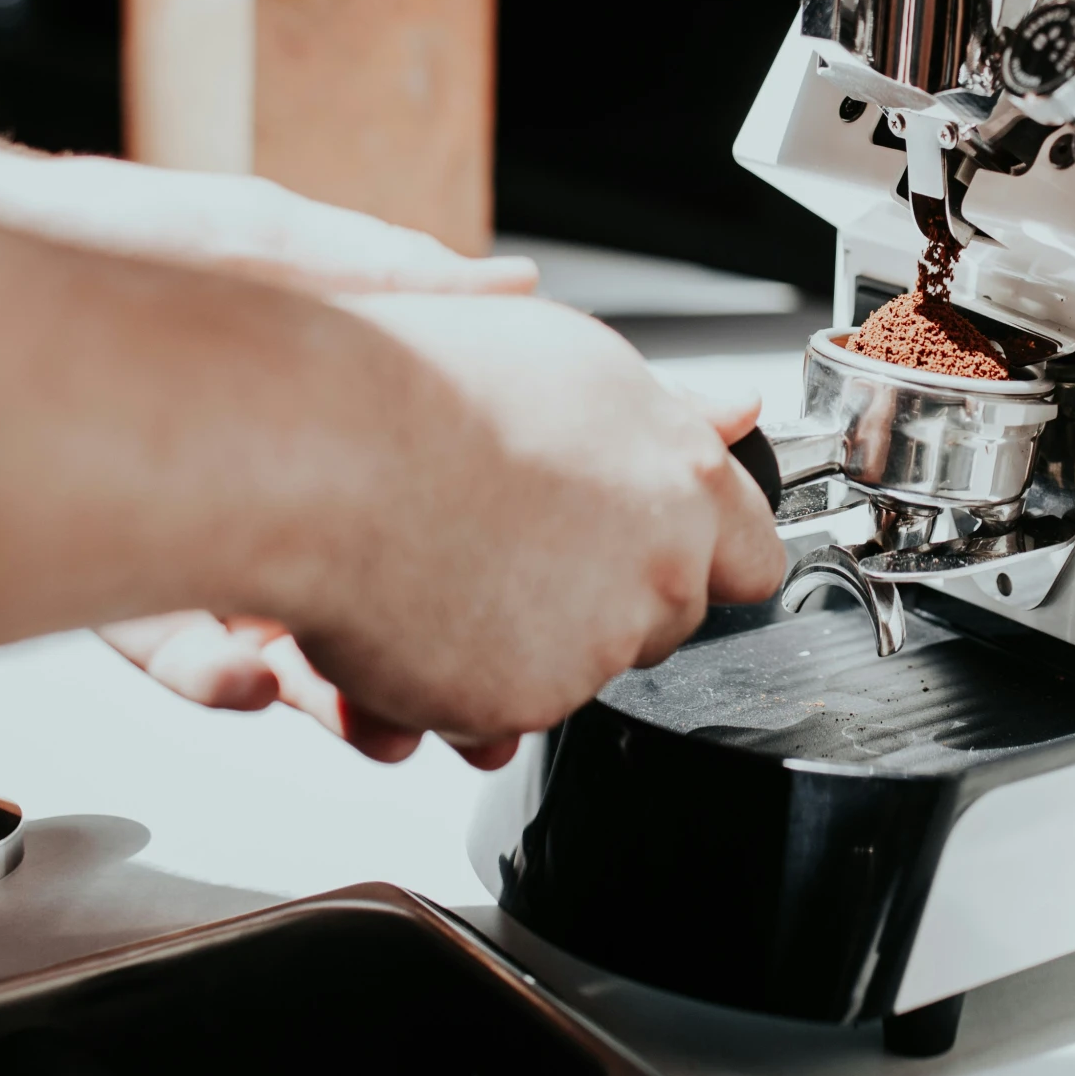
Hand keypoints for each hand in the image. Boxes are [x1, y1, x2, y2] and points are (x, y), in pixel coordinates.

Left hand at [53, 157, 543, 741]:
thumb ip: (396, 281)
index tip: (510, 601)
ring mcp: (183, 519)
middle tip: (441, 705)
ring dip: (330, 686)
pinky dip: (225, 679)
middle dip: (407, 651)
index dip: (472, 547)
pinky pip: (184, 655)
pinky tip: (254, 674)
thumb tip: (511, 289)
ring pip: (282, 630)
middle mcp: (254, 456)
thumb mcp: (272, 251)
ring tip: (362, 716)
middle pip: (360, 576)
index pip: (418, 477)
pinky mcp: (108, 577)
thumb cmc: (93, 253)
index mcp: (310, 382)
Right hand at [258, 294, 784, 746]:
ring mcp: (595, 644)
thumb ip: (669, 413)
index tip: (679, 554)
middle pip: (664, 617)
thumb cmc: (424, 387)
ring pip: (578, 668)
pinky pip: (503, 712)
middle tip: (520, 545)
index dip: (708, 557)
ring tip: (446, 566)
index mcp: (687, 482)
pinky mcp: (525, 703)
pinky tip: (413, 613)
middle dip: (606, 596)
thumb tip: (736, 414)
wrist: (321, 452)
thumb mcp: (577, 363)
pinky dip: (458, 682)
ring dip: (523, 640)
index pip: (753, 558)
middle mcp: (660, 569)